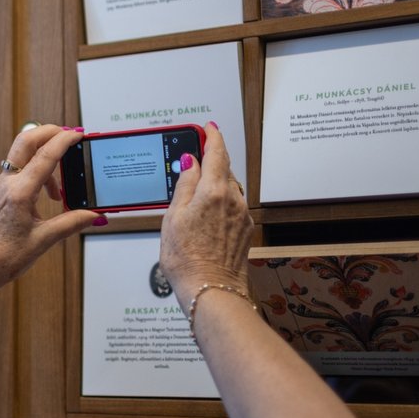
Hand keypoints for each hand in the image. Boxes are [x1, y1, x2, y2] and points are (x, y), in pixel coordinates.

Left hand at [0, 124, 99, 309]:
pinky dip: (28, 179)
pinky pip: (11, 176)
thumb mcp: (43, 240)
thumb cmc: (3, 259)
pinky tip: (36, 201)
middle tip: (67, 136)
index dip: (64, 140)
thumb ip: (71, 223)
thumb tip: (94, 215)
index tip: (77, 133)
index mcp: (18, 194)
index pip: (45, 156)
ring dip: (42, 166)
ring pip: (20, 161)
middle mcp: (2, 185)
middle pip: (25, 142)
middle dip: (48, 133)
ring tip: (56, 194)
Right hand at [159, 123, 253, 307]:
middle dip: (212, 160)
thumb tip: (190, 163)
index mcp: (214, 191)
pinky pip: (233, 205)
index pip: (217, 153)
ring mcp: (242, 215)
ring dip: (216, 182)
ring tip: (197, 188)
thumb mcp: (174, 216)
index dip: (212, 137)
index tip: (208, 128)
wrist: (210, 289)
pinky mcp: (244, 229)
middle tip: (197, 155)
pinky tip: (207, 212)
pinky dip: (221, 200)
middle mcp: (233, 200)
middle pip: (224, 169)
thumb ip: (184, 185)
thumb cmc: (187, 258)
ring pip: (229, 187)